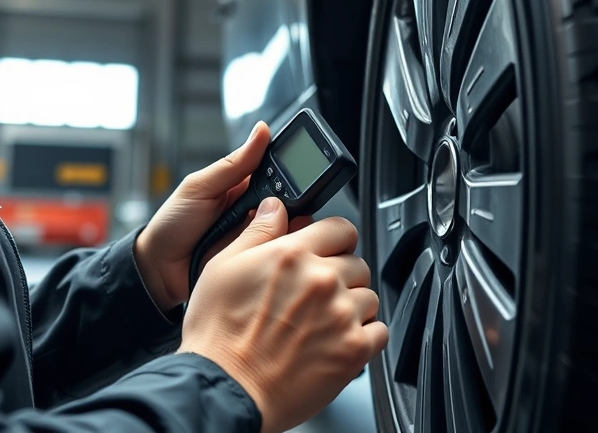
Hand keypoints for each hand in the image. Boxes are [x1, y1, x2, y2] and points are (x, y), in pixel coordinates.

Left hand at [134, 121, 310, 310]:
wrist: (159, 269)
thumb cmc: (173, 224)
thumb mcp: (200, 187)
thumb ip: (234, 164)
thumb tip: (262, 131)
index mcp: (243, 185)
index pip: (277, 170)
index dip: (290, 167)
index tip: (300, 165)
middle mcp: (256, 209)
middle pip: (289, 199)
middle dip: (290, 199)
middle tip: (278, 202)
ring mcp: (259, 235)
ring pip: (290, 224)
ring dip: (288, 223)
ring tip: (276, 224)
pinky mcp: (260, 258)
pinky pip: (280, 249)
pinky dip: (284, 245)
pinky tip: (280, 244)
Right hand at [179, 197, 388, 432]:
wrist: (226, 390)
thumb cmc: (218, 336)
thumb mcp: (222, 268)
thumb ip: (257, 233)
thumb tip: (275, 208)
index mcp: (292, 255)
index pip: (340, 227)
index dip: (335, 239)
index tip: (330, 251)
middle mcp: (322, 280)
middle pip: (357, 263)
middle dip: (341, 276)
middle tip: (316, 297)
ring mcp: (341, 315)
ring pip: (368, 297)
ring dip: (352, 307)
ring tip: (323, 323)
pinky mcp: (354, 349)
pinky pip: (379, 331)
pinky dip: (365, 335)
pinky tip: (338, 341)